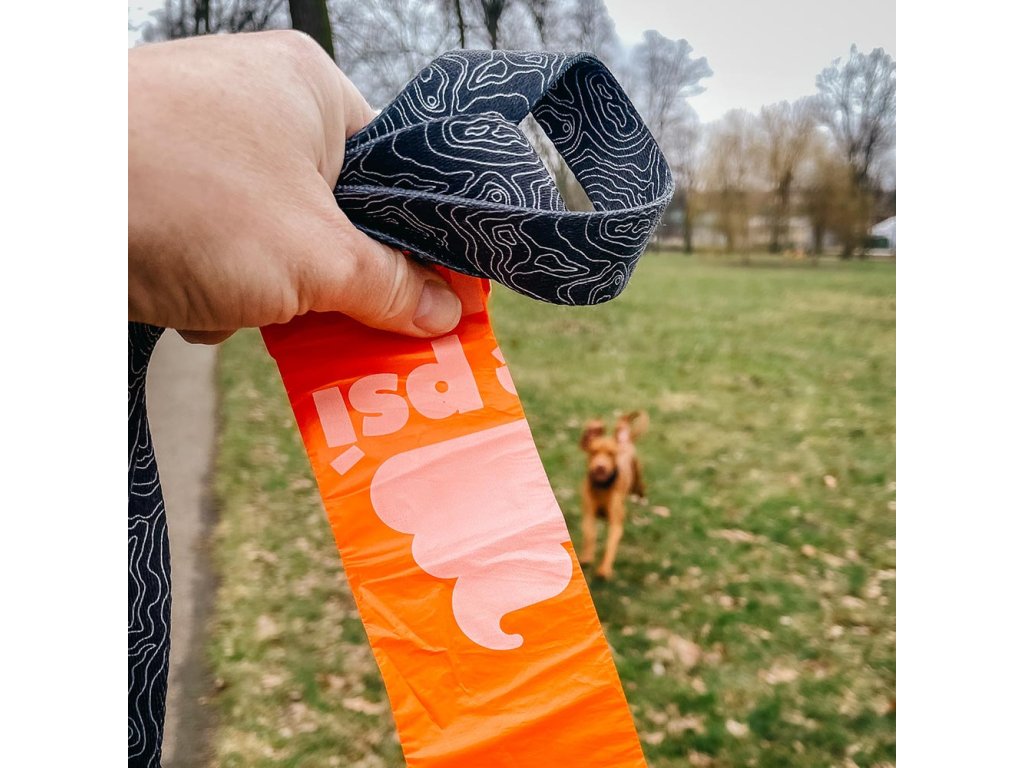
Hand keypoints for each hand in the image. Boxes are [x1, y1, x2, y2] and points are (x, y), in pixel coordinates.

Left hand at [128, 30, 461, 343]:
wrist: (34, 212)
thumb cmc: (186, 203)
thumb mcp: (313, 260)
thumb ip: (391, 288)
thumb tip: (448, 313)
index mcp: (312, 89)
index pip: (398, 171)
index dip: (421, 242)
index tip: (439, 300)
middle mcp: (258, 103)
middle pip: (338, 211)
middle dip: (335, 278)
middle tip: (349, 323)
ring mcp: (202, 139)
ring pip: (278, 237)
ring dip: (271, 292)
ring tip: (243, 309)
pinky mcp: (160, 181)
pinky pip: (223, 243)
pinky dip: (218, 285)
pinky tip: (194, 304)